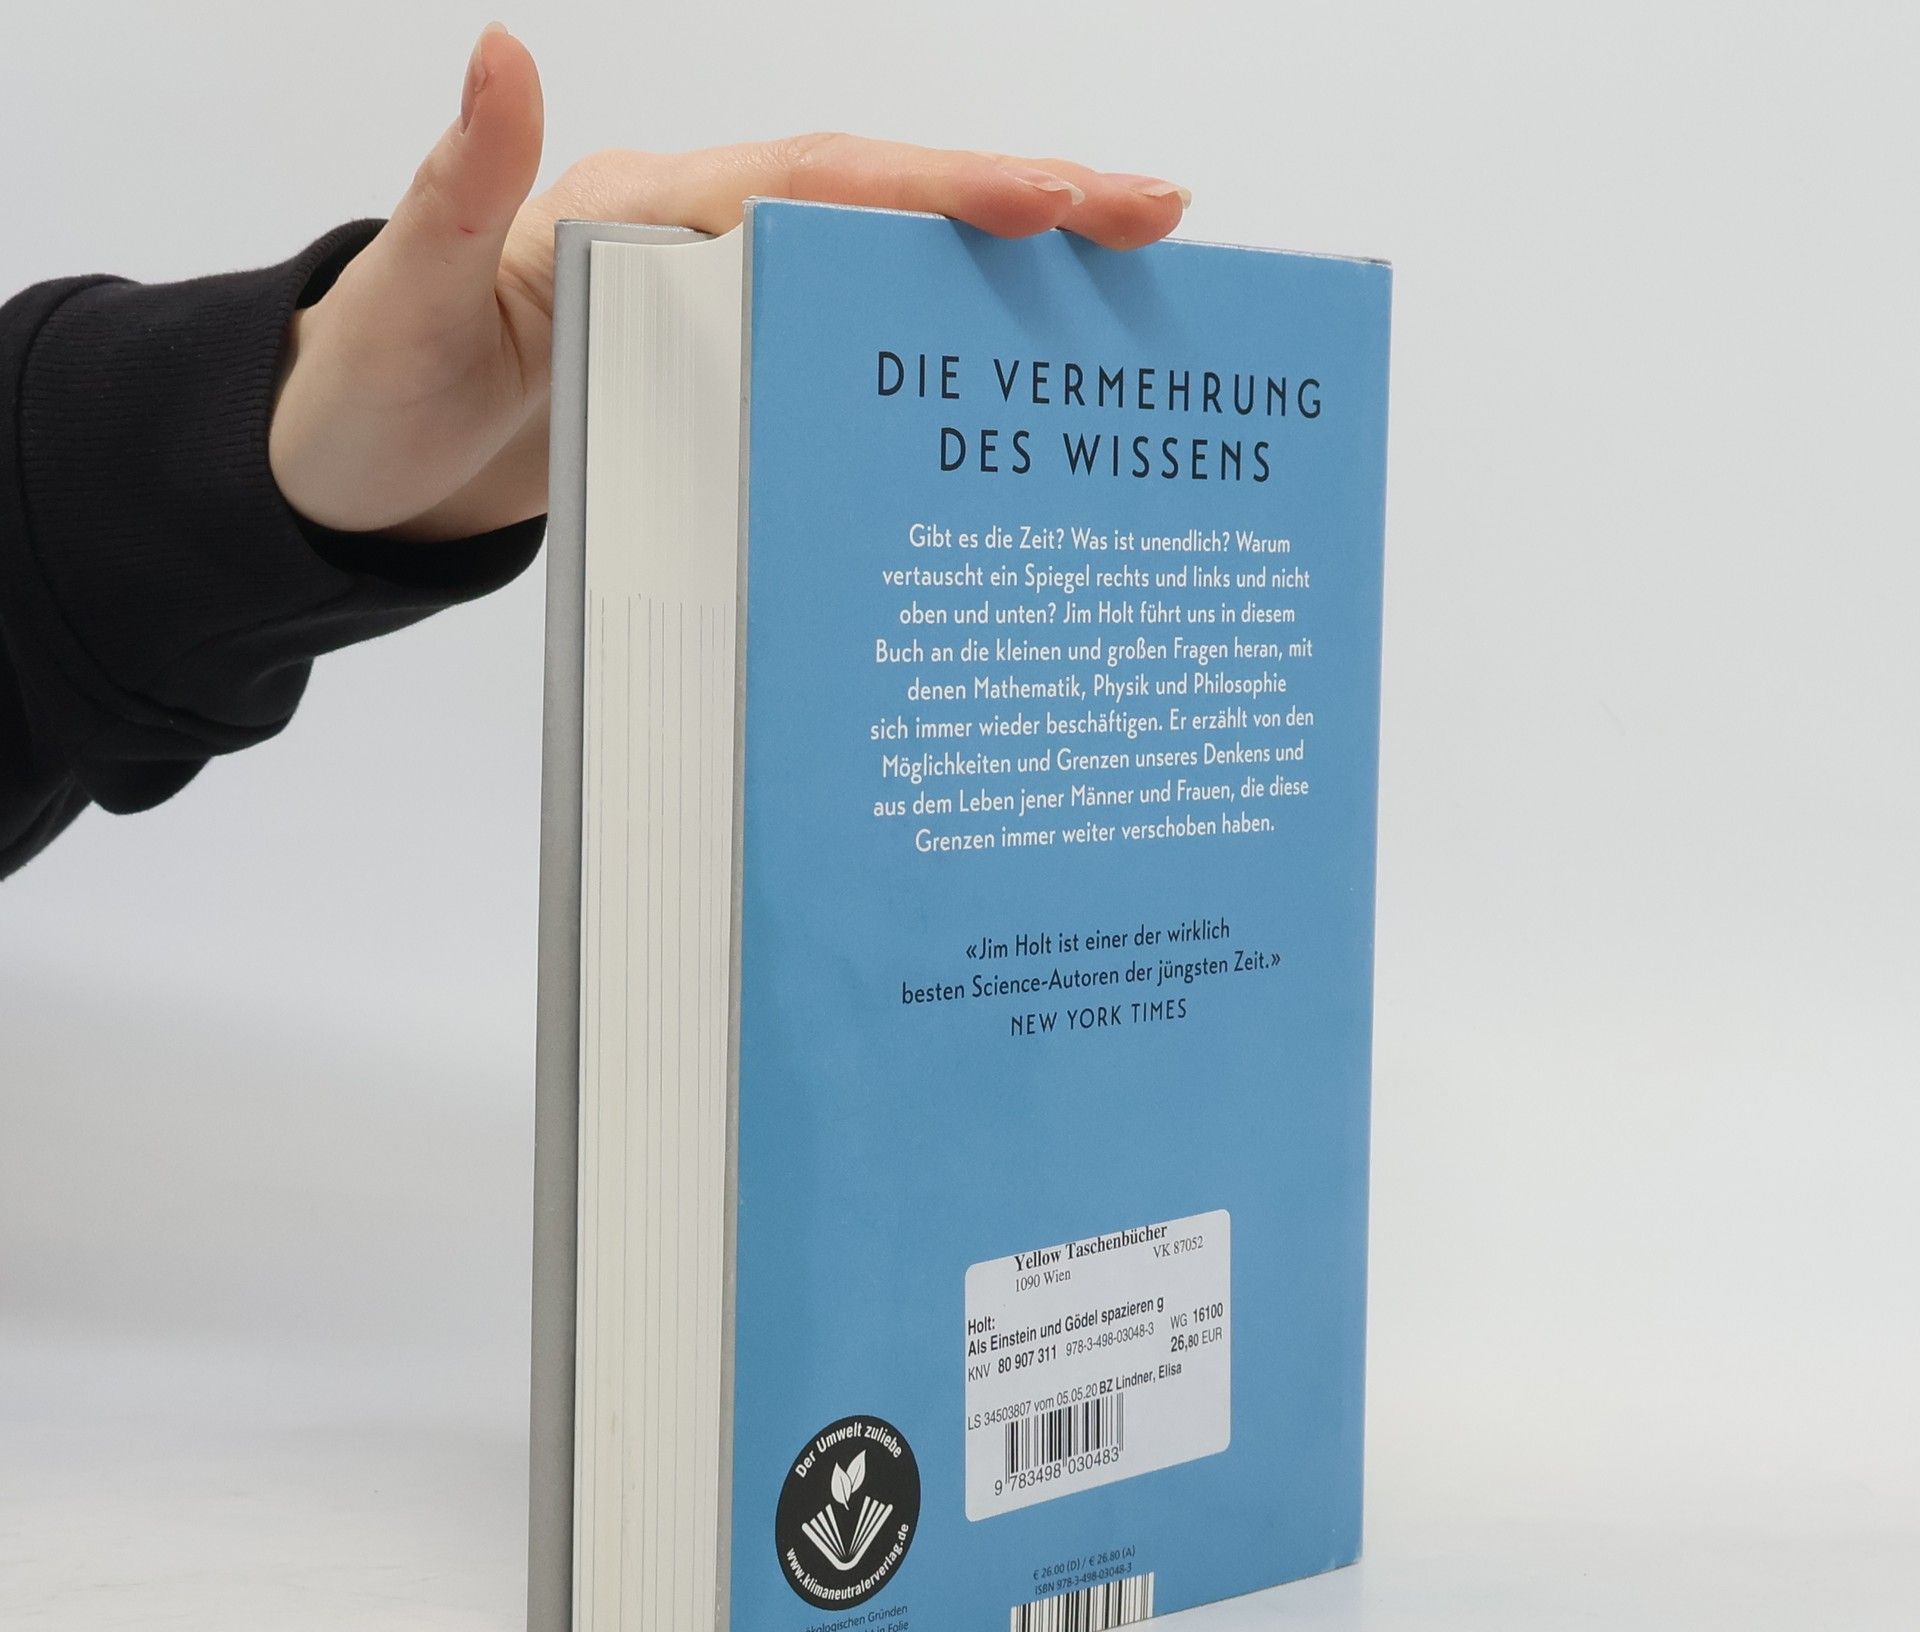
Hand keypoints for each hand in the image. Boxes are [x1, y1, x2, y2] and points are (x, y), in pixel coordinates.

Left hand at [269, 26, 1191, 542]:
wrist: (359, 481)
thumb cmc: (375, 400)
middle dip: (1022, 201)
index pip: (814, 178)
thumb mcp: (402, 304)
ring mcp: (718, 302)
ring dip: (1000, 275)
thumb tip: (503, 48)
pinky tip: (1011, 382)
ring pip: (882, 270)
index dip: (936, 185)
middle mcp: (695, 233)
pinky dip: (934, 350)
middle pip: (881, 204)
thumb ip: (457, 191)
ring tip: (1130, 290)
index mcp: (640, 204)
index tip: (1055, 197)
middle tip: (1158, 219)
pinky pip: (848, 350)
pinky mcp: (726, 370)